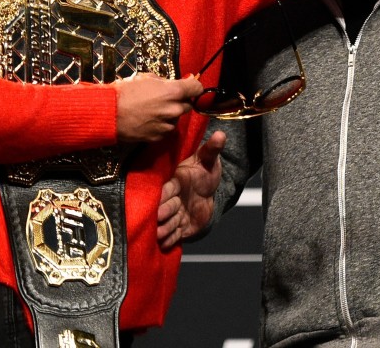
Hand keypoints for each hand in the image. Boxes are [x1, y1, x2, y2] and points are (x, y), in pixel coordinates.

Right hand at [113, 73, 203, 142]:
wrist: (108, 113)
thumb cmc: (125, 91)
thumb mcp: (147, 78)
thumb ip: (166, 82)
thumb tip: (179, 82)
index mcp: (173, 92)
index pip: (197, 88)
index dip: (193, 86)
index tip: (189, 85)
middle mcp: (174, 109)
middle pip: (188, 105)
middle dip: (180, 101)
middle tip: (165, 99)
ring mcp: (167, 125)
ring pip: (176, 118)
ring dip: (169, 114)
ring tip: (153, 111)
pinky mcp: (159, 136)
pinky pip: (166, 129)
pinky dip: (161, 125)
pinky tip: (148, 120)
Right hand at [158, 130, 226, 249]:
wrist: (209, 190)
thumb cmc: (205, 172)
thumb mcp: (209, 160)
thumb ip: (212, 148)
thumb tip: (220, 134)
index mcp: (175, 181)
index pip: (168, 188)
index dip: (165, 193)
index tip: (160, 197)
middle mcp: (173, 199)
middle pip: (166, 206)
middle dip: (163, 212)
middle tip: (159, 217)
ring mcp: (176, 213)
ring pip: (170, 222)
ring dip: (165, 228)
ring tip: (160, 233)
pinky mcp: (182, 226)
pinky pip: (175, 234)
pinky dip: (171, 239)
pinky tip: (165, 244)